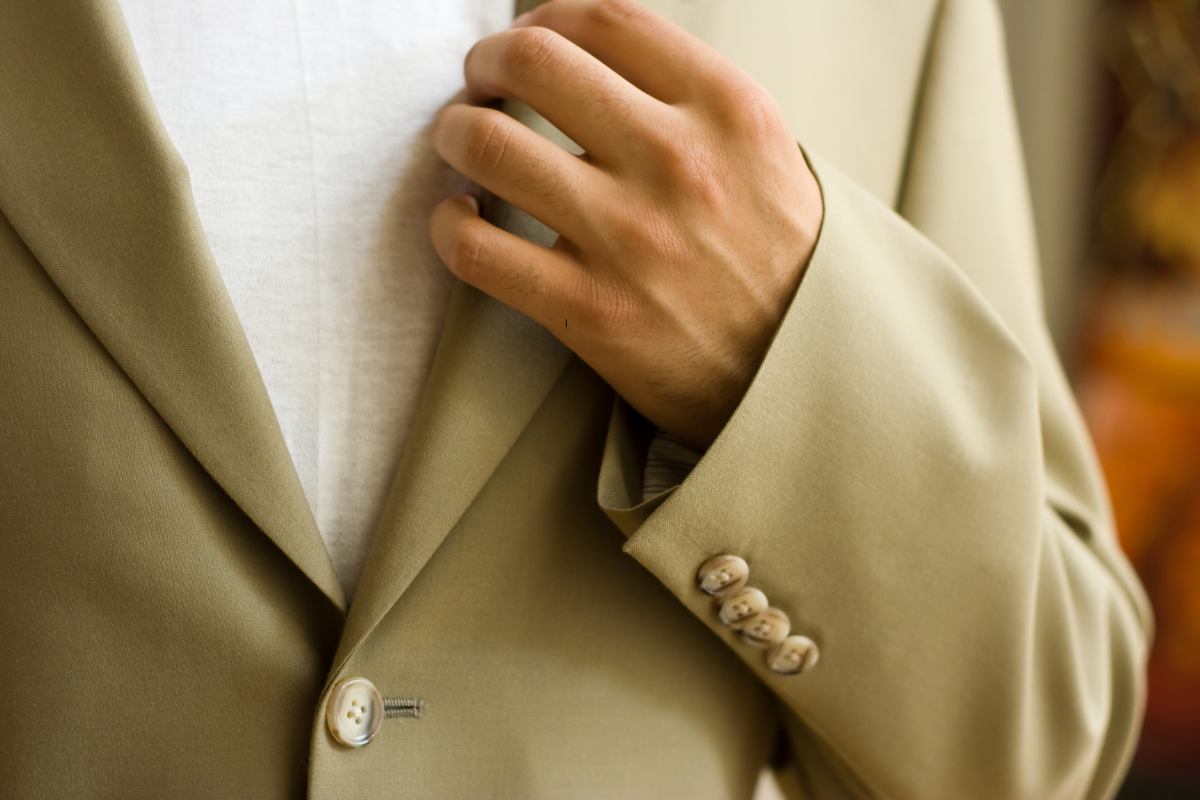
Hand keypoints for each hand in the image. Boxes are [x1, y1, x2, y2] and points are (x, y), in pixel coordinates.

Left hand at [430, 0, 822, 450]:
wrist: (803, 380)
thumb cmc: (781, 265)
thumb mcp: (768, 155)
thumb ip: (691, 99)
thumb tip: (592, 59)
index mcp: (728, 110)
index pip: (604, 18)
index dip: (544, 16)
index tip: (530, 39)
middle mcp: (676, 162)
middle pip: (535, 60)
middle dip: (489, 61)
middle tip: (483, 83)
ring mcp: (629, 239)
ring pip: (488, 144)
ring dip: (456, 133)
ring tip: (462, 143)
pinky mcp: (591, 313)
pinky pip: (476, 250)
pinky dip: (448, 225)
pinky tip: (460, 219)